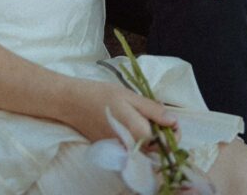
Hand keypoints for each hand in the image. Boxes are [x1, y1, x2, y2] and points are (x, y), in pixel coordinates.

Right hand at [62, 78, 177, 142]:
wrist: (73, 103)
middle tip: (160, 116)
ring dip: (150, 137)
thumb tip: (173, 121)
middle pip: (155, 149)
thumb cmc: (102, 95)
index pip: (164, 142)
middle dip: (162, 135)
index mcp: (137, 132)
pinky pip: (132, 148)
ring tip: (145, 117)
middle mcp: (130, 147)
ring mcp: (121, 151)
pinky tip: (132, 122)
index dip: (173, 133)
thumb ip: (153, 110)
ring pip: (144, 150)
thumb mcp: (130, 96)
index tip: (173, 121)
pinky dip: (137, 138)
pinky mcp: (113, 150)